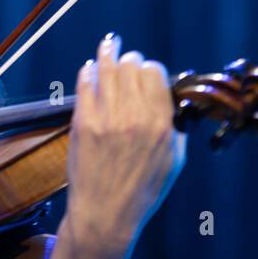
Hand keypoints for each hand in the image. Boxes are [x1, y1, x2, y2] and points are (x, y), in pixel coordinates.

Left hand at [62, 33, 185, 258]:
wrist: (105, 215)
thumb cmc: (142, 191)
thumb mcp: (174, 161)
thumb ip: (175, 127)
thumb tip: (170, 102)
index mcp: (160, 124)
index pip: (155, 74)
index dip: (150, 69)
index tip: (145, 73)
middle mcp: (134, 117)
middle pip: (131, 66)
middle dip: (130, 61)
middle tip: (127, 62)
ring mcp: (106, 119)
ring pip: (107, 69)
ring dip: (108, 53)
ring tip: (109, 44)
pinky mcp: (82, 125)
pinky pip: (85, 86)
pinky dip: (88, 72)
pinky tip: (89, 67)